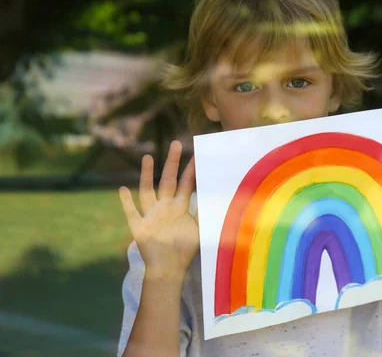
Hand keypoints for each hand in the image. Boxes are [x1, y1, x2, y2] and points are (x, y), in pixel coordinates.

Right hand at [119, 141, 198, 279]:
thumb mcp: (200, 230)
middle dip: (172, 163)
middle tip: (177, 143)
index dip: (191, 171)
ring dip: (147, 175)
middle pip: (168, 180)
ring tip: (148, 157)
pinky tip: (122, 189)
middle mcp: (164, 208)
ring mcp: (151, 216)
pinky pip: (131, 213)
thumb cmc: (185, 251)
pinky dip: (126, 202)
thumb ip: (208, 215)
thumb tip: (225, 202)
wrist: (169, 270)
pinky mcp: (139, 227)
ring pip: (147, 191)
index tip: (196, 155)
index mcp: (179, 208)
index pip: (186, 185)